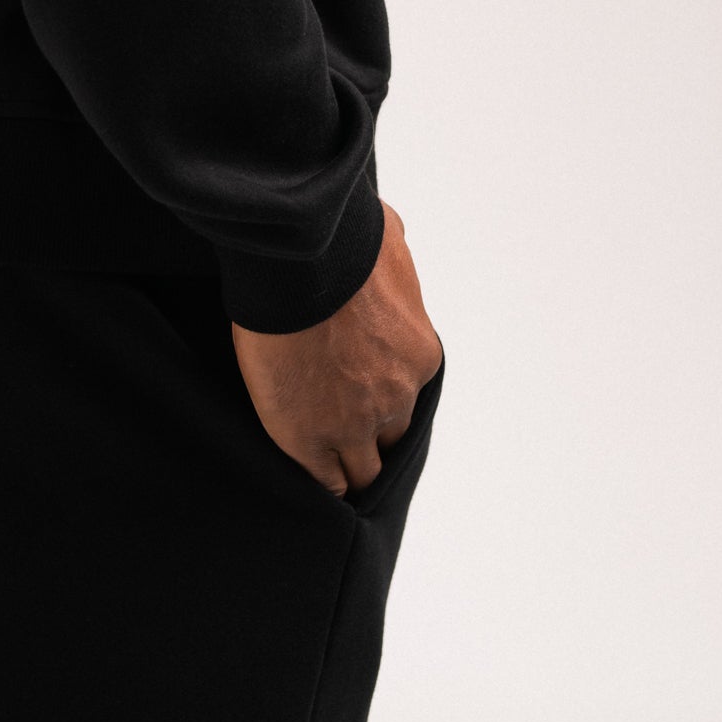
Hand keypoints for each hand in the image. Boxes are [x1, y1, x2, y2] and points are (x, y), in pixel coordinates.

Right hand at [231, 204, 440, 495]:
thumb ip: (391, 259)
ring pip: (362, 471)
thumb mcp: (388, 242)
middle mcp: (396, 397)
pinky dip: (320, 481)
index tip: (368, 394)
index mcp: (418, 356)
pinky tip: (311, 477)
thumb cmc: (343, 241)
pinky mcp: (311, 439)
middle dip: (374, 441)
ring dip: (349, 468)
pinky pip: (323, 480)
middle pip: (392, 440)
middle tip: (354, 442)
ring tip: (332, 472)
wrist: (304, 262)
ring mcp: (355, 423)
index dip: (386, 399)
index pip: (408, 395)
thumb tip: (388, 240)